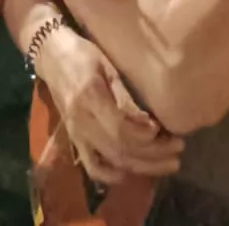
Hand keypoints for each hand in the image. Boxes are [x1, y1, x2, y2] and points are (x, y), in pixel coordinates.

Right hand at [34, 28, 183, 185]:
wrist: (50, 54)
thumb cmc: (82, 53)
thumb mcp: (106, 66)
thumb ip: (124, 96)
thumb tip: (148, 122)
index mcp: (89, 96)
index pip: (119, 128)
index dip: (144, 135)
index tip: (164, 130)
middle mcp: (81, 120)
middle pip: (120, 149)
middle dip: (153, 154)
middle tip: (178, 149)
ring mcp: (76, 132)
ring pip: (112, 160)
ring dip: (143, 166)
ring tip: (169, 162)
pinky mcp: (74, 138)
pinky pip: (92, 166)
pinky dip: (111, 175)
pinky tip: (131, 173)